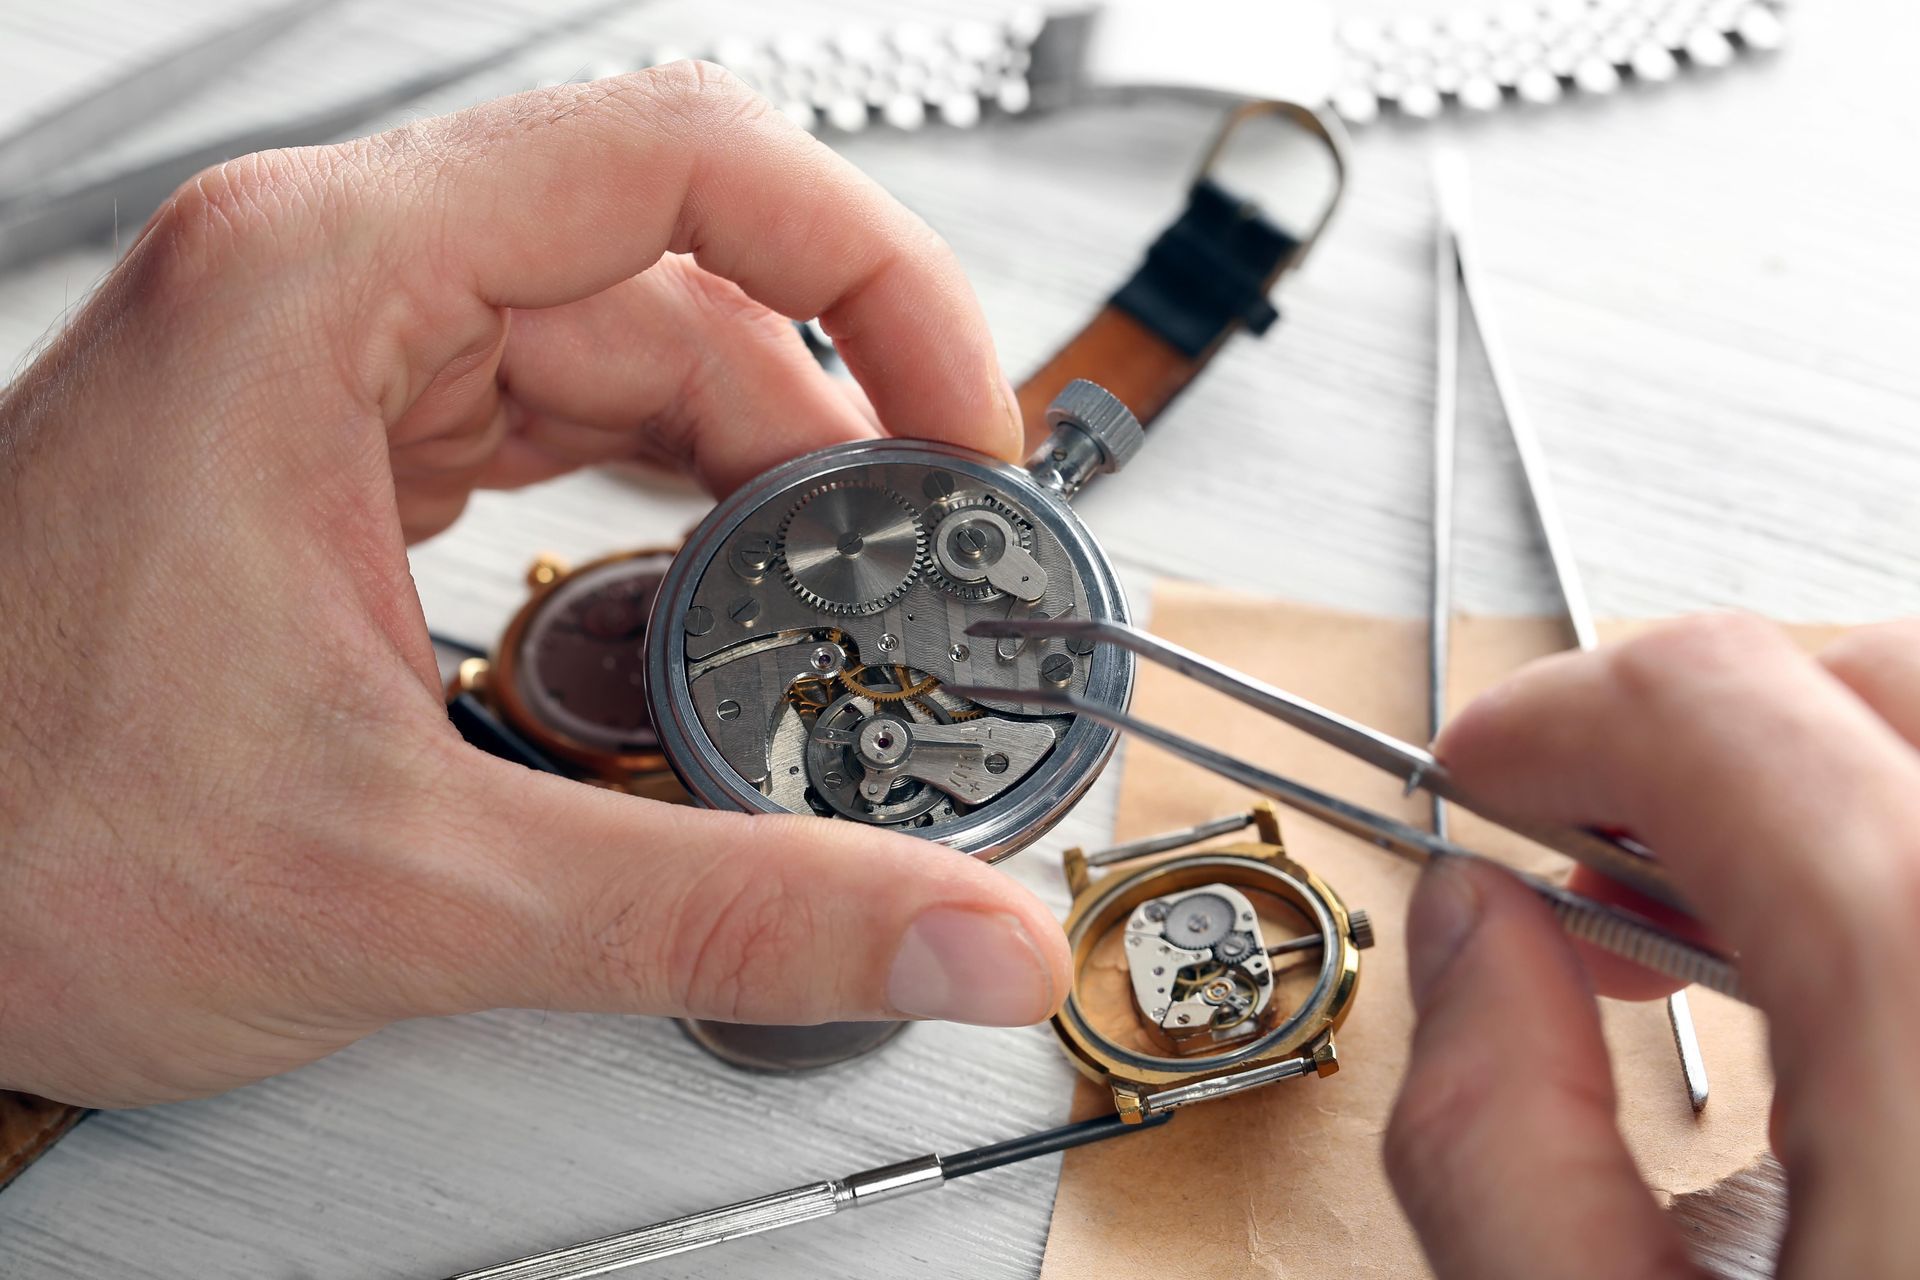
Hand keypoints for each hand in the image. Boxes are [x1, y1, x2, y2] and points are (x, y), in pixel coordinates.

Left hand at [0, 64, 1066, 1107]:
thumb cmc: (4, 841)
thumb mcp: (423, 887)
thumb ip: (732, 912)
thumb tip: (952, 933)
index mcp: (322, 294)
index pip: (683, 165)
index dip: (872, 277)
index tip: (956, 419)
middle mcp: (321, 288)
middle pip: (675, 274)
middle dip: (826, 420)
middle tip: (915, 561)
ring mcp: (322, 358)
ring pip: (620, 347)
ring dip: (744, 474)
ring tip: (825, 600)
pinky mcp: (327, 442)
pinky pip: (549, 413)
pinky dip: (653, 501)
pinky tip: (697, 601)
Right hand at [1385, 614, 1919, 1276]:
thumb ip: (1497, 1135)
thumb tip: (1467, 929)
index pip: (1715, 705)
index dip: (1554, 715)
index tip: (1485, 778)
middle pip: (1872, 674)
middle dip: (1701, 732)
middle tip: (1597, 866)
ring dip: (1817, 780)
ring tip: (1727, 934)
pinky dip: (1896, 850)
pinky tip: (1843, 992)